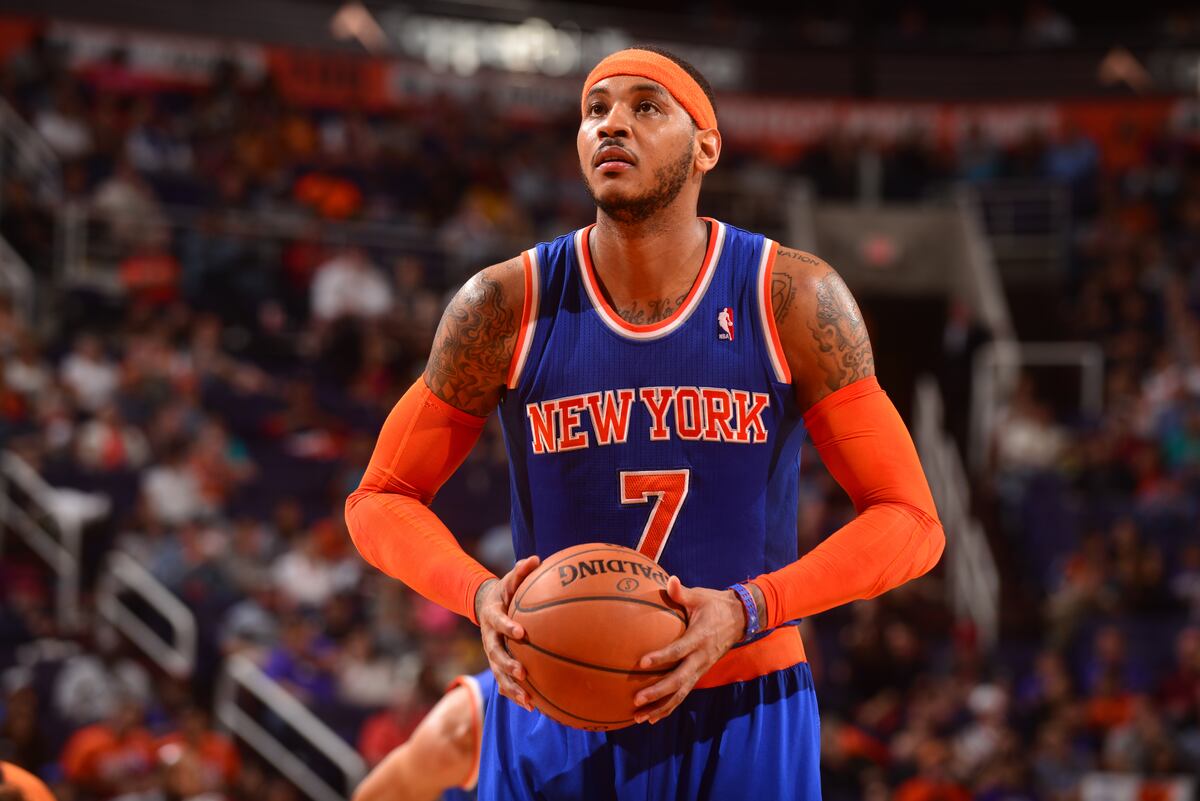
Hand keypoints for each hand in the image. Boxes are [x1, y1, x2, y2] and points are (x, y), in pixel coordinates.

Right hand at [475, 555, 540, 710]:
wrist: (487, 606)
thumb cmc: (506, 591)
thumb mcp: (510, 579)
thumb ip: (521, 571)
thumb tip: (536, 559)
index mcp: (492, 616)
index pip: (498, 621)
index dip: (507, 626)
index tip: (521, 632)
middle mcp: (489, 637)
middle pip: (494, 654)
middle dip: (507, 664)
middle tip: (523, 672)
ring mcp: (492, 653)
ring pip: (498, 674)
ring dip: (512, 688)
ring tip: (529, 701)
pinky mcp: (498, 664)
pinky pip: (505, 682)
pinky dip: (516, 694)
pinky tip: (533, 707)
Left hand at [633, 576, 748, 723]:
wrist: (740, 619)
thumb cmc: (714, 604)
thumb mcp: (700, 596)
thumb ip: (682, 592)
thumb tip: (669, 579)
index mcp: (699, 638)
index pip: (678, 650)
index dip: (661, 657)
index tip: (641, 663)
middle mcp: (701, 658)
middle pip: (679, 680)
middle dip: (658, 692)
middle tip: (637, 699)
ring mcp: (701, 668)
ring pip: (681, 693)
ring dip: (661, 706)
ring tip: (641, 717)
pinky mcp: (700, 673)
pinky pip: (683, 693)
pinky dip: (669, 706)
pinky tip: (653, 716)